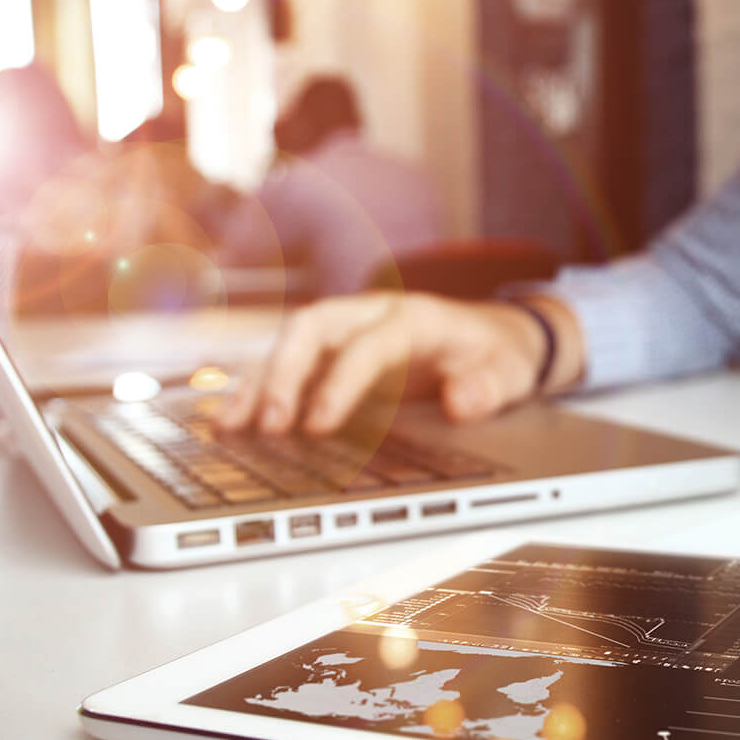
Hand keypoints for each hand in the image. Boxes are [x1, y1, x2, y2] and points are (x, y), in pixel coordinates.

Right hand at [217, 292, 571, 435]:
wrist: (496, 334)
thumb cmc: (498, 354)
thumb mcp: (510, 372)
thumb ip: (489, 386)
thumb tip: (462, 400)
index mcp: (415, 317)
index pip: (369, 345)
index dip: (341, 383)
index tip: (318, 424)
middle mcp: (373, 314)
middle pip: (314, 328)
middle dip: (284, 373)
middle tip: (268, 424)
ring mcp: (350, 329)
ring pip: (291, 344)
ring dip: (258, 382)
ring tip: (229, 423)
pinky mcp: (335, 351)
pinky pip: (289, 364)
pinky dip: (258, 388)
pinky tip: (232, 417)